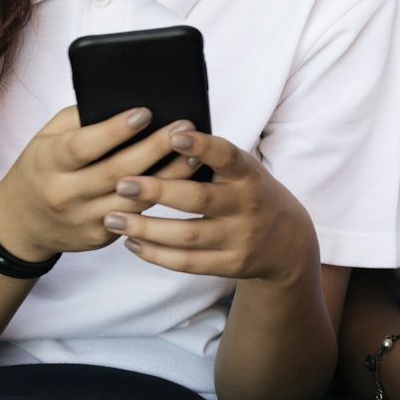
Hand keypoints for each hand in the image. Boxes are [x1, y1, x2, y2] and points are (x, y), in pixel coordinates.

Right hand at [0, 106, 193, 260]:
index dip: (115, 130)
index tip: (145, 112)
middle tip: (185, 126)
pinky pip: (136, 216)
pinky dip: (161, 198)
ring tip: (195, 152)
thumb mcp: (46, 138)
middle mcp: (64, 194)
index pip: (84, 146)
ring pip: (134, 198)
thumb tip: (124, 102)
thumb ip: (80, 119)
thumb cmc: (41, 169)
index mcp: (48, 163)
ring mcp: (83, 219)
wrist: (21, 224)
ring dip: (169, 176)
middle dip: (155, 147)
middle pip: (117, 171)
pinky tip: (184, 181)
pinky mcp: (99, 237)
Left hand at [101, 128, 315, 284]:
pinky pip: (188, 263)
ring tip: (113, 218)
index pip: (227, 156)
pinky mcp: (230, 264)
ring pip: (187, 236)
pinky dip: (156, 254)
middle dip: (157, 190)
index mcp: (248, 175)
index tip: (173, 135)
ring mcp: (239, 238)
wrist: (286, 240)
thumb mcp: (243, 170)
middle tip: (121, 183)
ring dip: (146, 227)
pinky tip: (132, 243)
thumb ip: (212, 158)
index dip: (203, 146)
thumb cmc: (250, 193)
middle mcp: (247, 206)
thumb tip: (158, 137)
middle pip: (199, 199)